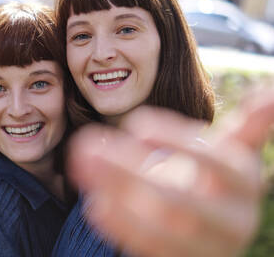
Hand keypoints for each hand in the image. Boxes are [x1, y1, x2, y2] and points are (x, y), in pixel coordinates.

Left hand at [67, 89, 273, 256]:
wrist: (216, 230)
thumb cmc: (215, 180)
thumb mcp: (233, 154)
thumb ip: (249, 127)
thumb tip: (273, 94)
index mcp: (245, 183)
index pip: (214, 162)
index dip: (176, 141)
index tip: (135, 122)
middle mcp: (231, 220)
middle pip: (177, 198)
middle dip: (128, 171)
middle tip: (86, 146)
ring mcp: (206, 247)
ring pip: (159, 225)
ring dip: (115, 195)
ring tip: (81, 165)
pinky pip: (150, 248)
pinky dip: (121, 227)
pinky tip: (94, 204)